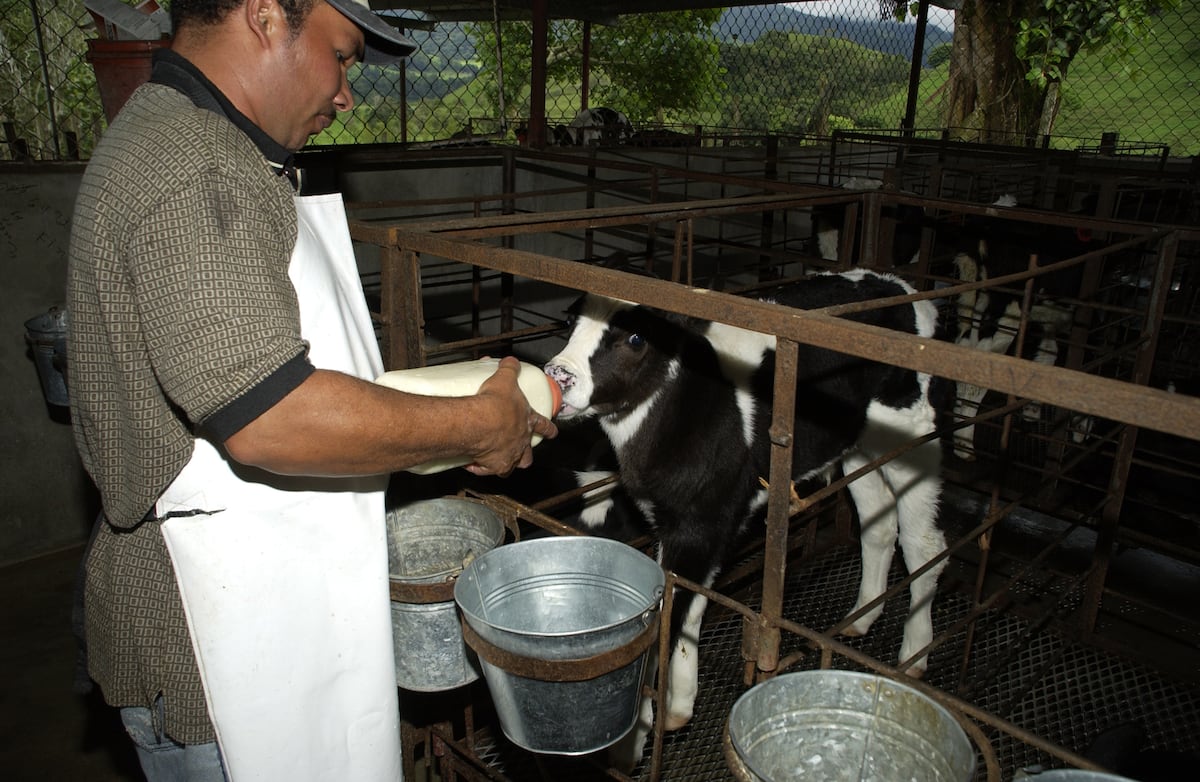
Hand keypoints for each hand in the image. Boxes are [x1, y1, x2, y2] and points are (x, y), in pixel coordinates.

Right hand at [465, 357, 557, 476]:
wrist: (479, 422)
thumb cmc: (495, 402)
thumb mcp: (504, 379)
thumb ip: (510, 369)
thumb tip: (511, 361)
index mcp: (527, 421)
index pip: (544, 426)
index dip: (549, 429)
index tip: (552, 433)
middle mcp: (520, 442)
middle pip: (528, 455)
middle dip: (526, 455)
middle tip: (522, 454)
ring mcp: (509, 456)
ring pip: (512, 466)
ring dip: (507, 464)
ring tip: (499, 462)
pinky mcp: (493, 465)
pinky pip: (487, 470)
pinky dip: (480, 467)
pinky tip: (472, 463)